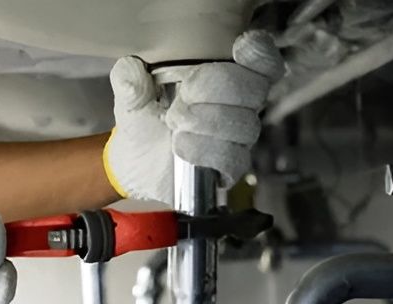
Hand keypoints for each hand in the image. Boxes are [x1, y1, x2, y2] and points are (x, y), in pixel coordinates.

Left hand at [104, 30, 285, 203]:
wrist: (137, 164)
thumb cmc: (145, 122)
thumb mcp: (131, 94)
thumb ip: (129, 77)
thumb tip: (131, 68)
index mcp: (224, 76)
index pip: (263, 63)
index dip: (260, 54)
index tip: (238, 49)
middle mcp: (240, 105)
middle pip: (254, 89)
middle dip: (214, 88)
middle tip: (182, 98)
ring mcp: (239, 137)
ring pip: (243, 124)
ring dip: (204, 122)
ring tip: (175, 125)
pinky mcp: (233, 166)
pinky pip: (233, 157)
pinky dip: (203, 151)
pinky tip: (181, 148)